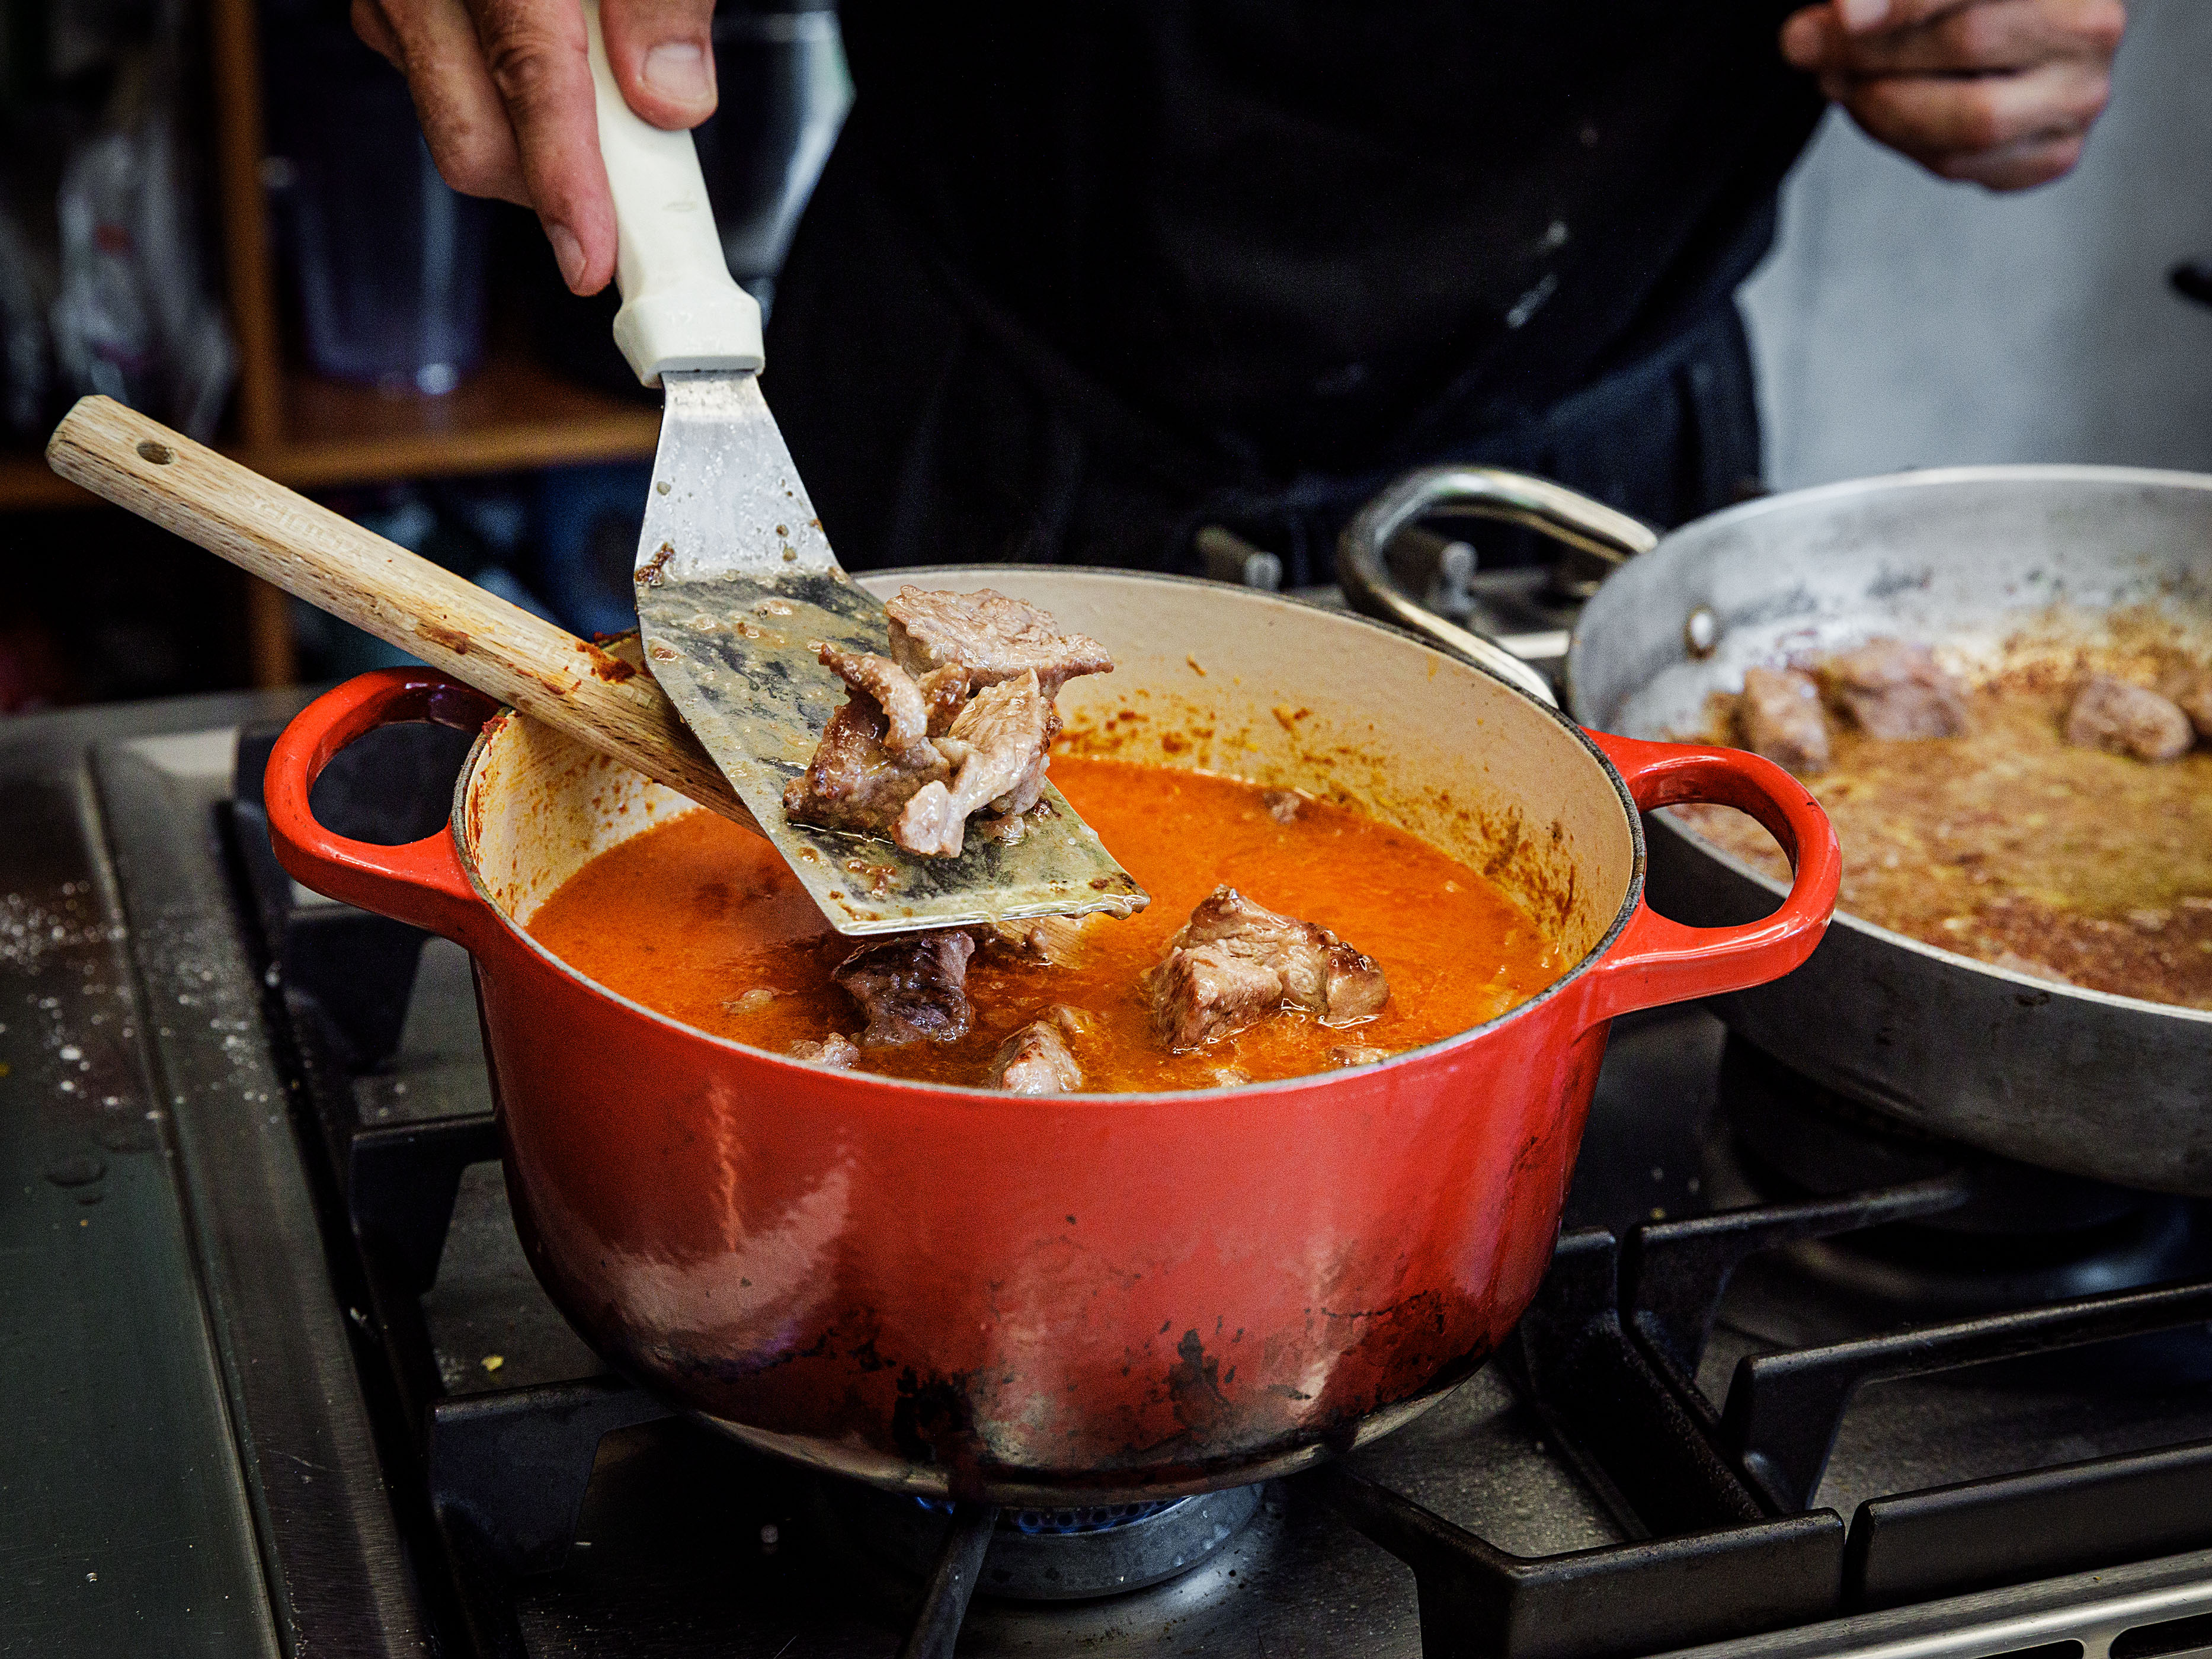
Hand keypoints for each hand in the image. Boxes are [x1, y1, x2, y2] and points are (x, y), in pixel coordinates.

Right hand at [352, 0, 718, 292]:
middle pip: (472, 134)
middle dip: (554, 186)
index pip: (527, 72)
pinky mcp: (391, 9)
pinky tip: (559, 75)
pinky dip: (504, 104)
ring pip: (455, 122)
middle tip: (634, 189)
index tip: (592, 257)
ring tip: (604, 105)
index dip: (564, 178)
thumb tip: (671, 98)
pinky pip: (441, 86)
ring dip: (533, 146)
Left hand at [1779, 0, 2124, 189]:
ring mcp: (2082, 95)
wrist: (1993, 30)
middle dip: (1872, 51)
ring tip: (1842, 78)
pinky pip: (1961, 166)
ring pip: (1969, 123)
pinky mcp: (2056, 153)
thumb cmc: (1941, 4)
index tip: (1841, 18)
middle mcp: (2092, 27)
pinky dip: (1906, 141)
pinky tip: (1888, 109)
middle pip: (1970, 43)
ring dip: (1881, 106)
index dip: (1906, 5)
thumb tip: (1817, 32)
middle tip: (1809, 45)